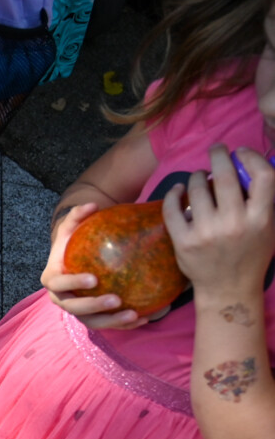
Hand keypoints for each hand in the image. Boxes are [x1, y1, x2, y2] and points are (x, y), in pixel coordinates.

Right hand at [40, 201, 142, 328]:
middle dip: (93, 306)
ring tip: (133, 314)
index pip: (58, 284)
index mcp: (52, 278)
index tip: (94, 278)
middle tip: (115, 299)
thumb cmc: (73, 242)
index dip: (73, 283)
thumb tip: (92, 205)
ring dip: (111, 321)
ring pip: (90, 321)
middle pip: (73, 307)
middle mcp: (61, 298)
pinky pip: (105, 324)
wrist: (73, 259)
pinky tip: (142, 319)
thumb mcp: (71, 228)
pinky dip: (122, 324)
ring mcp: (76, 310)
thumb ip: (77, 215)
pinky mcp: (90, 316)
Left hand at [164, 144, 274, 299]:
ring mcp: (206, 233)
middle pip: (225, 176)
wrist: (228, 289)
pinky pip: (172, 209)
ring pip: (197, 189)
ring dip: (197, 176)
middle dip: (219, 155)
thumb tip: (248, 168)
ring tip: (199, 176)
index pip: (263, 176)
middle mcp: (234, 223)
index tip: (241, 152)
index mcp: (261, 218)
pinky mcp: (183, 241)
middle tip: (217, 149)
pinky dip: (174, 193)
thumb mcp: (267, 228)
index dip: (252, 157)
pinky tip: (179, 189)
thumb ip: (261, 202)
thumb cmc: (250, 255)